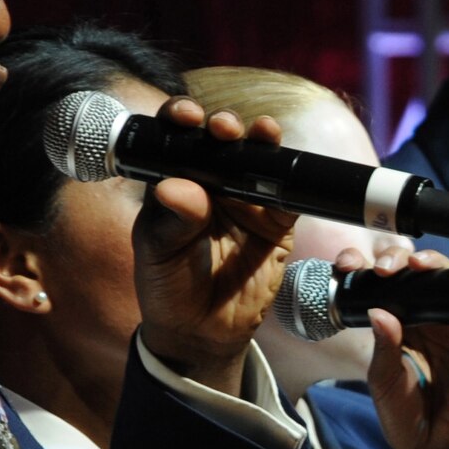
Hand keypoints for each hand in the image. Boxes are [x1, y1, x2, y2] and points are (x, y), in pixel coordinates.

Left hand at [133, 97, 297, 393]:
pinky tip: (287, 169)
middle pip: (221, 141)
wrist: (201, 332)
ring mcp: (247, 201)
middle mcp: (212, 183)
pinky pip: (288, 197)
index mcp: (174, 180)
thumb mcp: (157, 254)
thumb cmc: (168, 287)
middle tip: (224, 129)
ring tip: (263, 133)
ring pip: (258, 160)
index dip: (180, 119)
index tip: (184, 116)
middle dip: (225, 126)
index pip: (176, 138)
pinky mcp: (276, 224)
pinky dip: (291, 182)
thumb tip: (179, 187)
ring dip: (261, 142)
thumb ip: (170, 221)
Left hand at [360, 250, 448, 448]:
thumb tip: (381, 311)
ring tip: (416, 265)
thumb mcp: (384, 382)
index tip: (349, 265)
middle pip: (412, 277)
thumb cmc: (403, 417)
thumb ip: (384, 347)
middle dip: (396, 260)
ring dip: (432, 267)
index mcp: (392, 327)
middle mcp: (421, 321)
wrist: (434, 448)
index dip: (365, 270)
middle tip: (384, 266)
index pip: (379, 289)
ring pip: (445, 284)